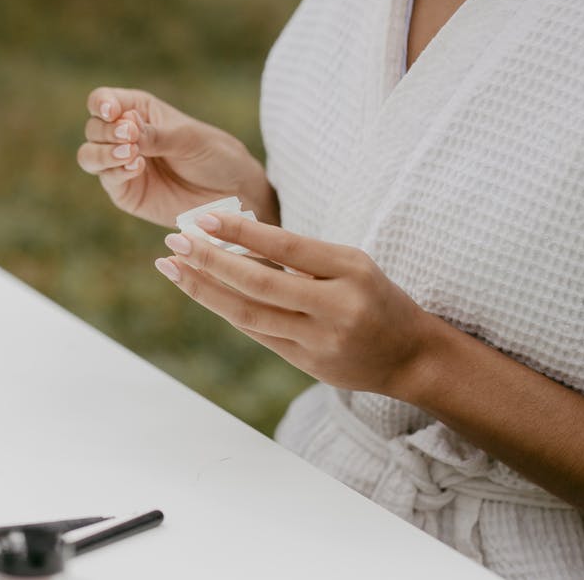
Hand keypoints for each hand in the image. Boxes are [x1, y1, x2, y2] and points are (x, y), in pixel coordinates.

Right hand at [78, 87, 276, 226]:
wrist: (232, 193)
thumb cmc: (214, 156)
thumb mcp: (188, 138)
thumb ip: (154, 134)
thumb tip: (124, 130)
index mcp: (138, 111)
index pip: (104, 101)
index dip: (101, 104)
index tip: (113, 112)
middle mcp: (124, 137)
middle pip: (93, 128)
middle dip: (107, 131)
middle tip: (130, 136)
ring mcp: (120, 165)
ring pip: (89, 155)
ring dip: (103, 153)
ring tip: (130, 154)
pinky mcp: (124, 191)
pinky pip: (107, 179)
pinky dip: (116, 172)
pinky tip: (136, 167)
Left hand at [153, 212, 438, 399]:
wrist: (410, 356)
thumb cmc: (374, 297)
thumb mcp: (350, 266)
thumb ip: (300, 258)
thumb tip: (233, 241)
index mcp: (350, 269)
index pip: (286, 246)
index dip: (241, 234)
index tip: (202, 219)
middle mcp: (337, 305)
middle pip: (259, 283)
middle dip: (209, 262)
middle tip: (174, 242)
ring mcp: (321, 339)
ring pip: (249, 314)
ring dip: (204, 289)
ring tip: (172, 267)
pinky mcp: (308, 364)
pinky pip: (256, 333)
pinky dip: (226, 309)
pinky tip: (201, 290)